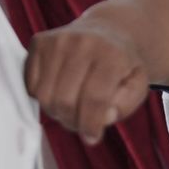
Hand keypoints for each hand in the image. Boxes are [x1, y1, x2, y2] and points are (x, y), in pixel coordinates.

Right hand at [24, 24, 148, 144]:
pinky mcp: (39, 42)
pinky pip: (31, 85)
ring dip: (56, 111)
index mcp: (111, 54)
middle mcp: (82, 43)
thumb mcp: (137, 85)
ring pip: (45, 96)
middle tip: (81, 122)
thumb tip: (103, 117)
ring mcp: (57, 40)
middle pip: (64, 101)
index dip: (91, 126)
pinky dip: (42, 96)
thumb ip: (124, 105)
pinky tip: (58, 90)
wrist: (108, 31)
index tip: (92, 137)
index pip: (94, 100)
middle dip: (72, 121)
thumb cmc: (122, 64)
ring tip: (70, 107)